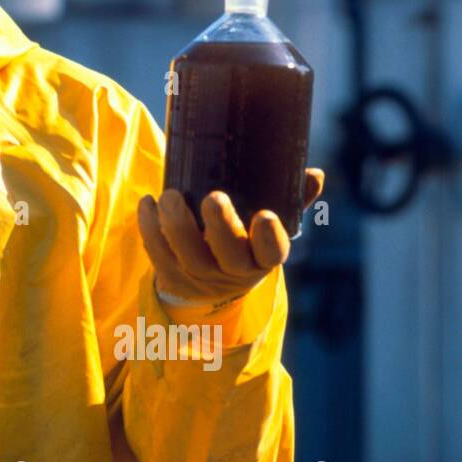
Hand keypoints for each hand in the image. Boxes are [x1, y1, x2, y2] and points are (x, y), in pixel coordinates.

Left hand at [137, 169, 324, 307]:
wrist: (211, 288)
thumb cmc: (246, 243)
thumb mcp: (272, 226)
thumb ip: (291, 200)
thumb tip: (314, 174)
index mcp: (263, 258)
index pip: (273, 254)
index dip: (270, 238)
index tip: (265, 215)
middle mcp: (233, 272)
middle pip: (229, 256)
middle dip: (221, 226)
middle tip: (212, 197)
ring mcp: (200, 276)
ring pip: (187, 255)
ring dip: (176, 224)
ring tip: (169, 195)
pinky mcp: (171, 275)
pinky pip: (157, 254)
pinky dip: (149, 228)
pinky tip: (147, 203)